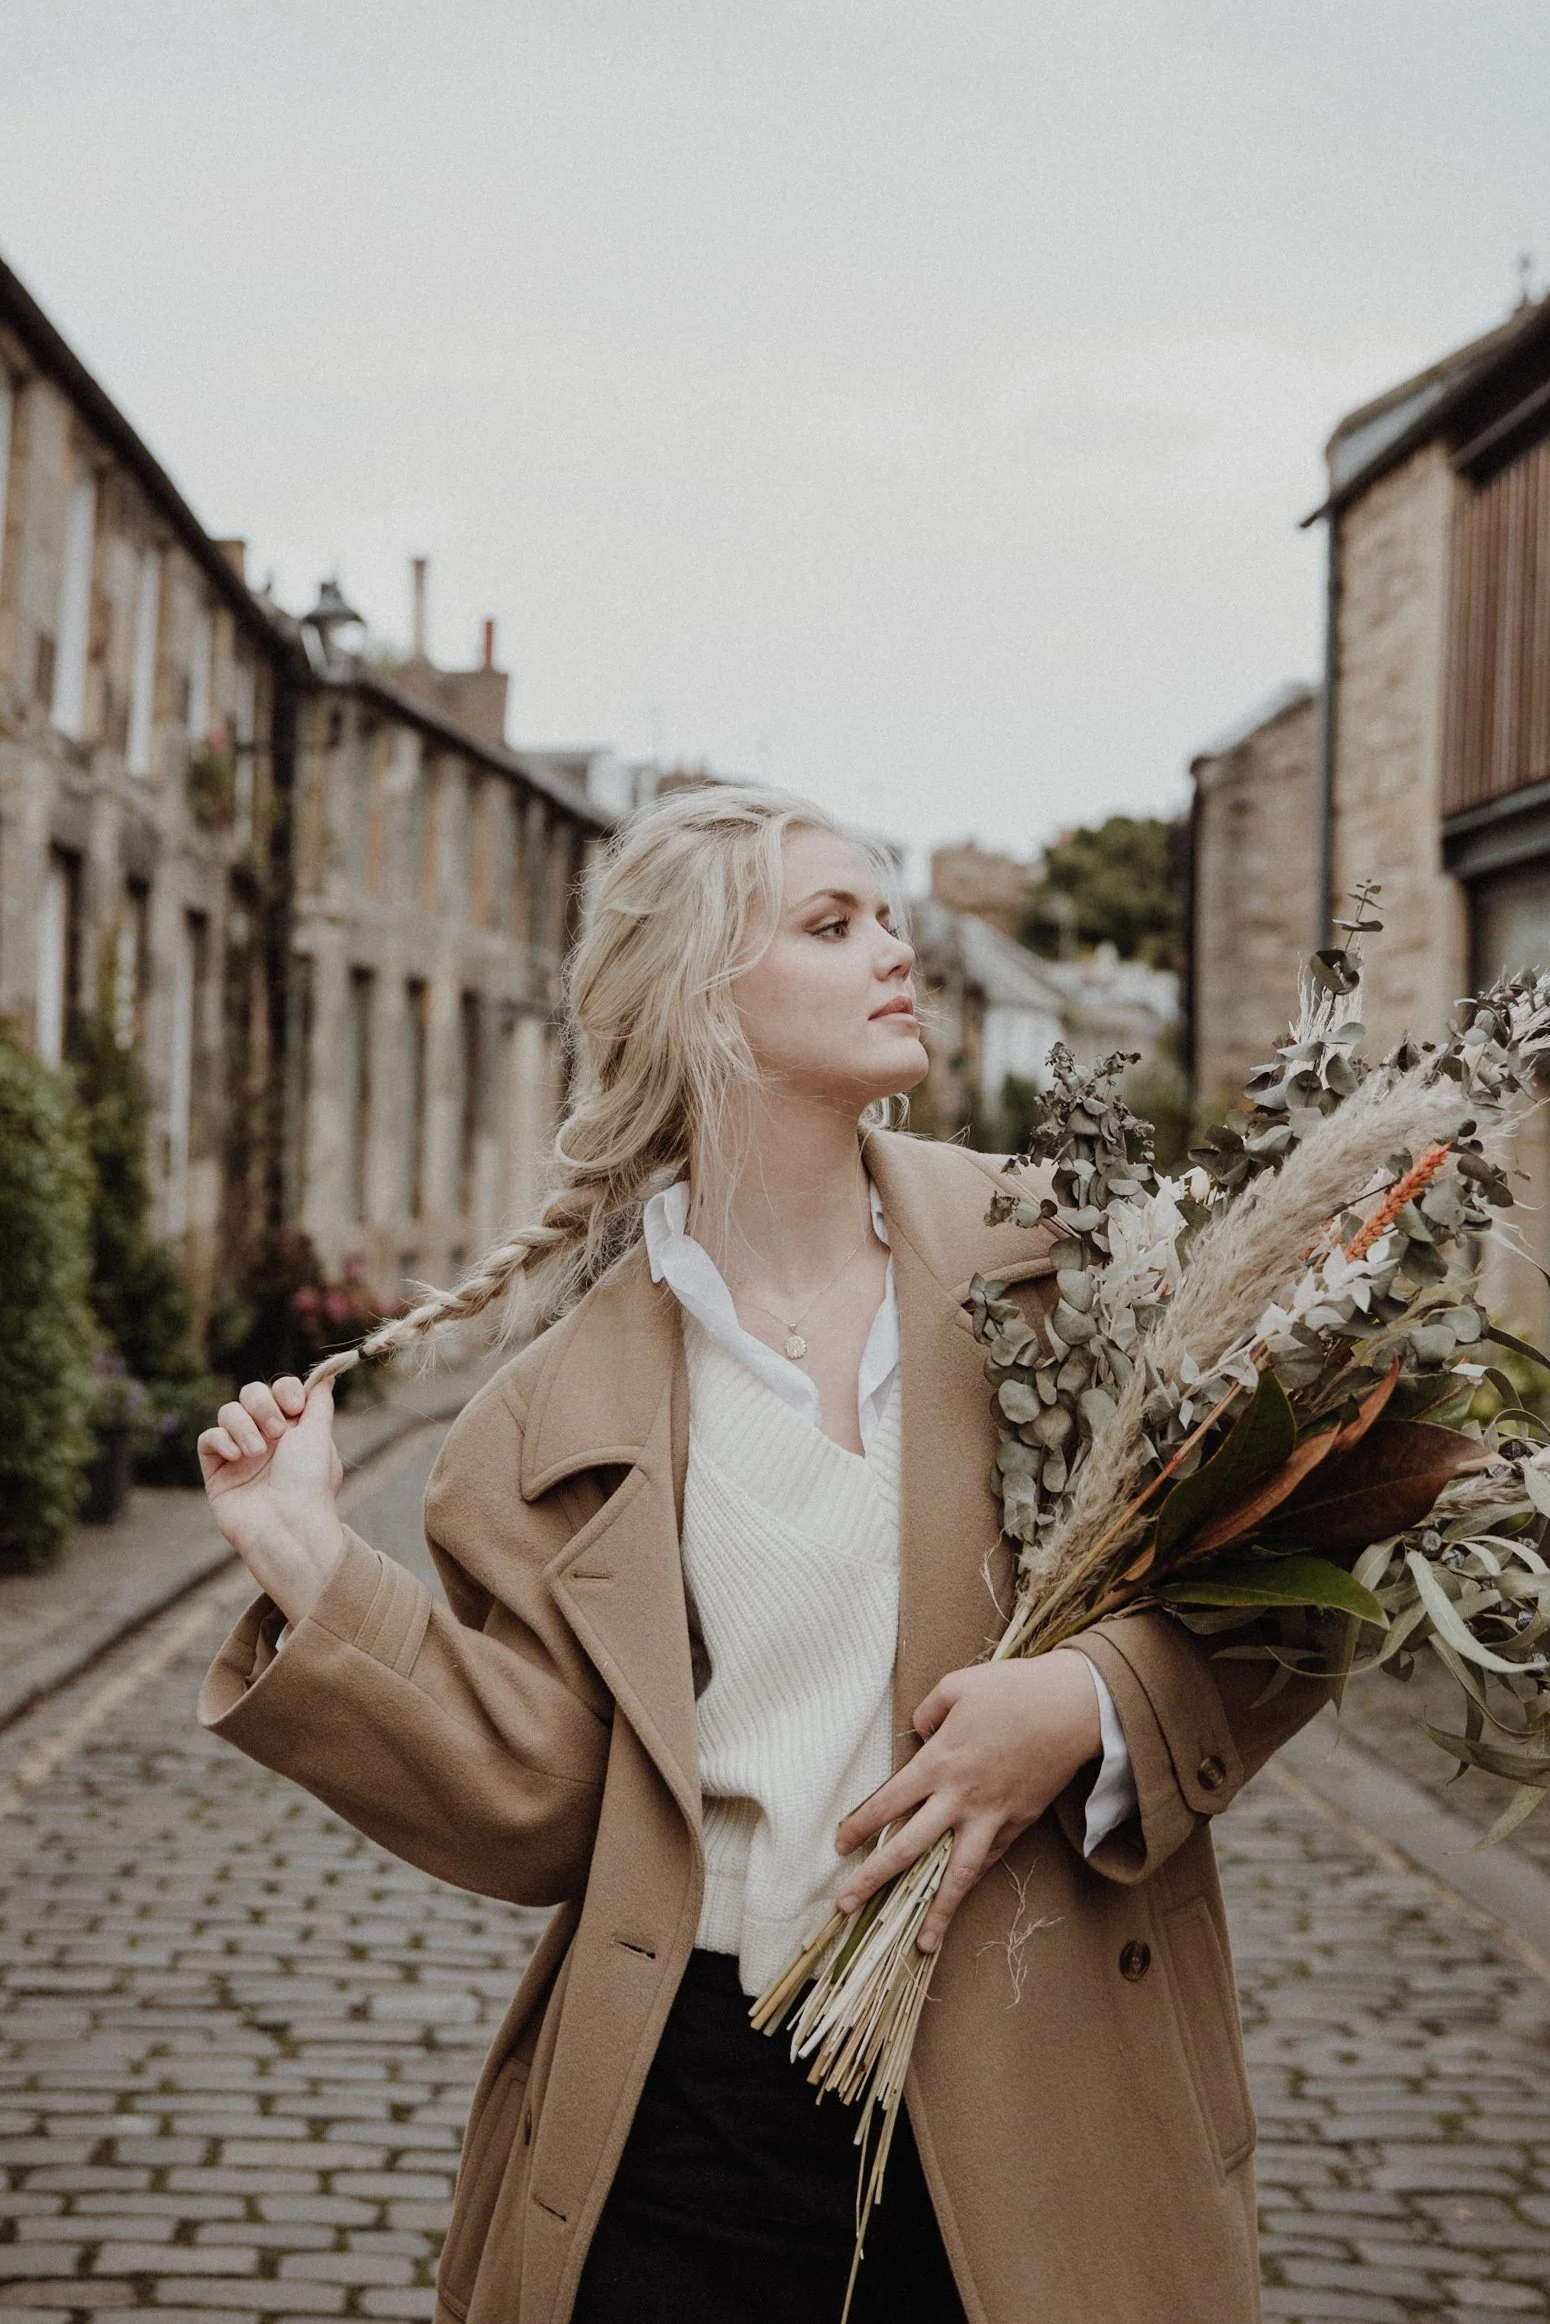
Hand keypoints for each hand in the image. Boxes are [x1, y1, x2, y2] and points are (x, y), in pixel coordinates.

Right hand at [198, 1375, 345, 1626]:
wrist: (288, 1527)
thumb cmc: (309, 1483)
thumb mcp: (319, 1436)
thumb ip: (319, 1403)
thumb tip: (328, 1375)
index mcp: (294, 1428)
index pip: (280, 1390)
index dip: (284, 1390)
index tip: (295, 1406)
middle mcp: (266, 1437)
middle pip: (251, 1394)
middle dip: (262, 1404)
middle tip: (276, 1431)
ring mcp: (240, 1453)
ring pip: (228, 1412)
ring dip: (242, 1425)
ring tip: (256, 1452)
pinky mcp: (217, 1470)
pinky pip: (208, 1439)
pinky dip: (221, 1440)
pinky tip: (237, 1457)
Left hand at [834, 1651, 1102, 1956]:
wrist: (1073, 1708)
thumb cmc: (1013, 1690)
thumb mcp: (957, 1686)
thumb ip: (927, 1713)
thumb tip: (920, 1735)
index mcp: (938, 1764)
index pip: (886, 1805)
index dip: (858, 1827)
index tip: (839, 1847)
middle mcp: (960, 1799)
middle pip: (908, 1850)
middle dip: (874, 1880)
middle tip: (846, 1906)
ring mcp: (993, 1817)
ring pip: (958, 1874)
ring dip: (938, 1912)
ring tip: (923, 1946)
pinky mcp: (1020, 1822)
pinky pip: (991, 1858)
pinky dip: (974, 1879)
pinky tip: (961, 1894)